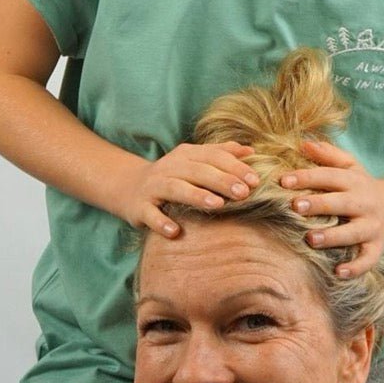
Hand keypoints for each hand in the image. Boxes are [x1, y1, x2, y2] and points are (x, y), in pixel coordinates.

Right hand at [117, 142, 258, 236]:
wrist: (128, 187)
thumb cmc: (172, 176)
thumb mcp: (194, 161)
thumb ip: (222, 154)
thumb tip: (251, 151)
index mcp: (186, 154)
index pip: (213, 156)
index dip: (234, 167)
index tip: (255, 180)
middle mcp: (169, 167)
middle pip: (198, 171)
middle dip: (222, 181)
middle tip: (244, 193)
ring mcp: (153, 186)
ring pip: (175, 188)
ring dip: (196, 195)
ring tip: (217, 205)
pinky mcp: (139, 207)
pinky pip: (150, 214)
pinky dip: (161, 222)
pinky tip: (175, 231)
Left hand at [279, 140, 383, 275]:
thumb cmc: (362, 187)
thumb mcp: (350, 166)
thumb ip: (328, 155)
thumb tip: (302, 143)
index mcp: (354, 182)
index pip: (329, 176)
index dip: (306, 177)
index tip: (283, 180)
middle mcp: (364, 203)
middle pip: (341, 203)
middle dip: (319, 204)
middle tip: (295, 206)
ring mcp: (372, 227)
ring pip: (353, 233)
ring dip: (333, 237)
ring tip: (311, 239)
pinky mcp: (377, 248)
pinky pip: (368, 260)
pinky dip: (355, 267)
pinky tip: (337, 272)